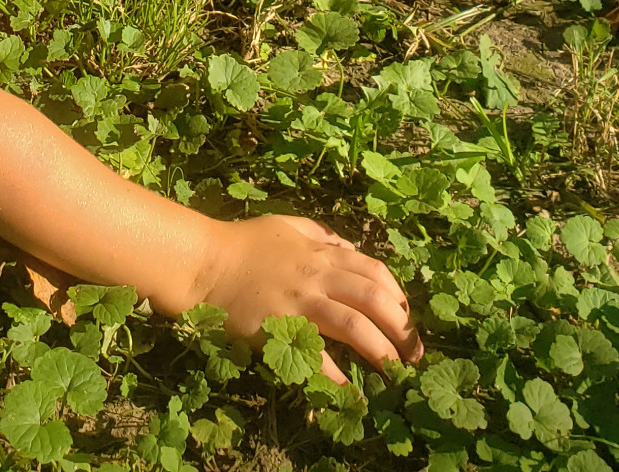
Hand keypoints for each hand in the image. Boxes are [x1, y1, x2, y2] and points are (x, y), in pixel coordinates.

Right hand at [199, 213, 422, 381]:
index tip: (405, 318)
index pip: (374, 272)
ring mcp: (301, 302)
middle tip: (413, 353)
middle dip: (401, 328)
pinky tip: (351, 392)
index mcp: (321, 254)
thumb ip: (319, 235)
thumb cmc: (243, 244)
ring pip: (355, 325)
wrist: (205, 262)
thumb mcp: (286, 226)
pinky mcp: (281, 327)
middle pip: (374, 299)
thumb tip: (347, 247)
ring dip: (382, 351)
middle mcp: (318, 276)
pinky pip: (317, 355)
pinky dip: (338, 376)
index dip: (397, 296)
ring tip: (396, 373)